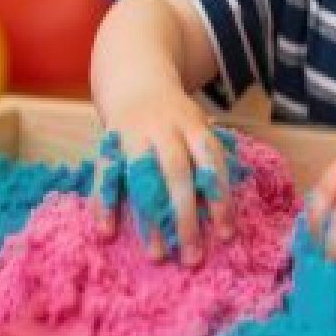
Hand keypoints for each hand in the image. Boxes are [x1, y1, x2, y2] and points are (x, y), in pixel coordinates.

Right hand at [92, 82, 233, 266]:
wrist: (135, 78)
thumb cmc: (175, 116)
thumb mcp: (198, 125)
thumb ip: (209, 159)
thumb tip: (231, 203)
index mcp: (192, 124)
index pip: (210, 162)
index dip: (219, 198)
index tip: (225, 235)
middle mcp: (164, 128)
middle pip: (177, 173)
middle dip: (185, 216)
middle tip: (192, 257)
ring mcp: (134, 133)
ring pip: (142, 177)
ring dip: (149, 217)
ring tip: (156, 254)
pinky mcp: (108, 142)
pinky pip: (105, 174)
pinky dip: (104, 202)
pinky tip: (107, 232)